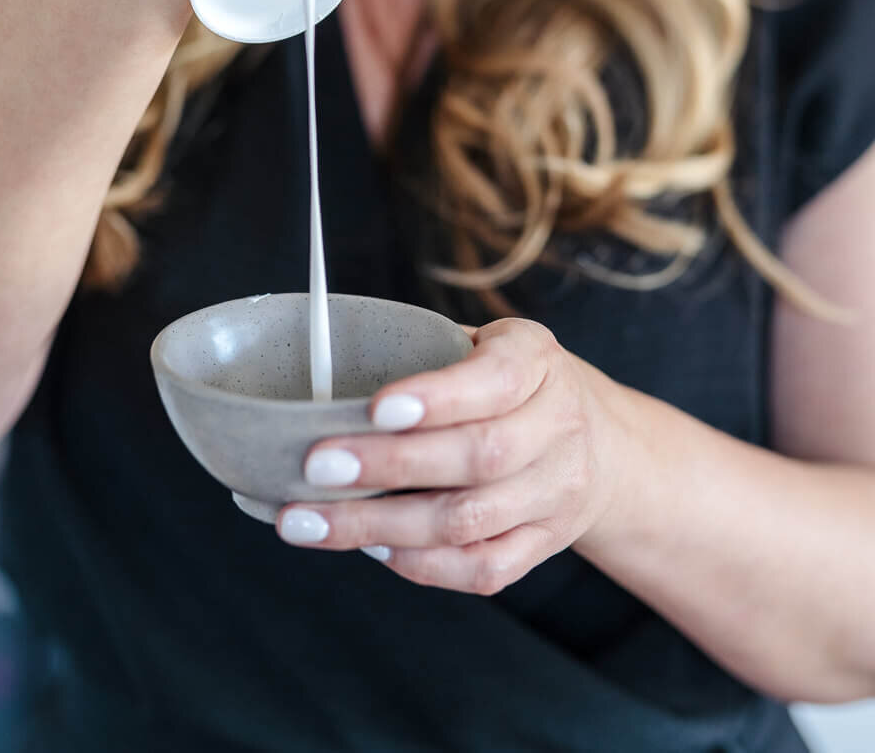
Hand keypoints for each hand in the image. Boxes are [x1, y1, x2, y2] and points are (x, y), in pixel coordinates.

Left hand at [276, 319, 633, 594]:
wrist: (602, 443)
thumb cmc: (513, 381)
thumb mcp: (489, 341)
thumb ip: (428, 353)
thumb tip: (322, 380)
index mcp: (538, 362)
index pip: (494, 381)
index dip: (436, 398)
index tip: (374, 407)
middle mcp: (559, 428)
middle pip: (477, 458)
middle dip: (389, 466)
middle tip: (316, 466)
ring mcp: (555, 494)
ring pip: (469, 522)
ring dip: (381, 527)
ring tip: (310, 521)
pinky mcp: (545, 546)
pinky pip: (481, 569)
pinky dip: (419, 564)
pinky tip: (369, 548)